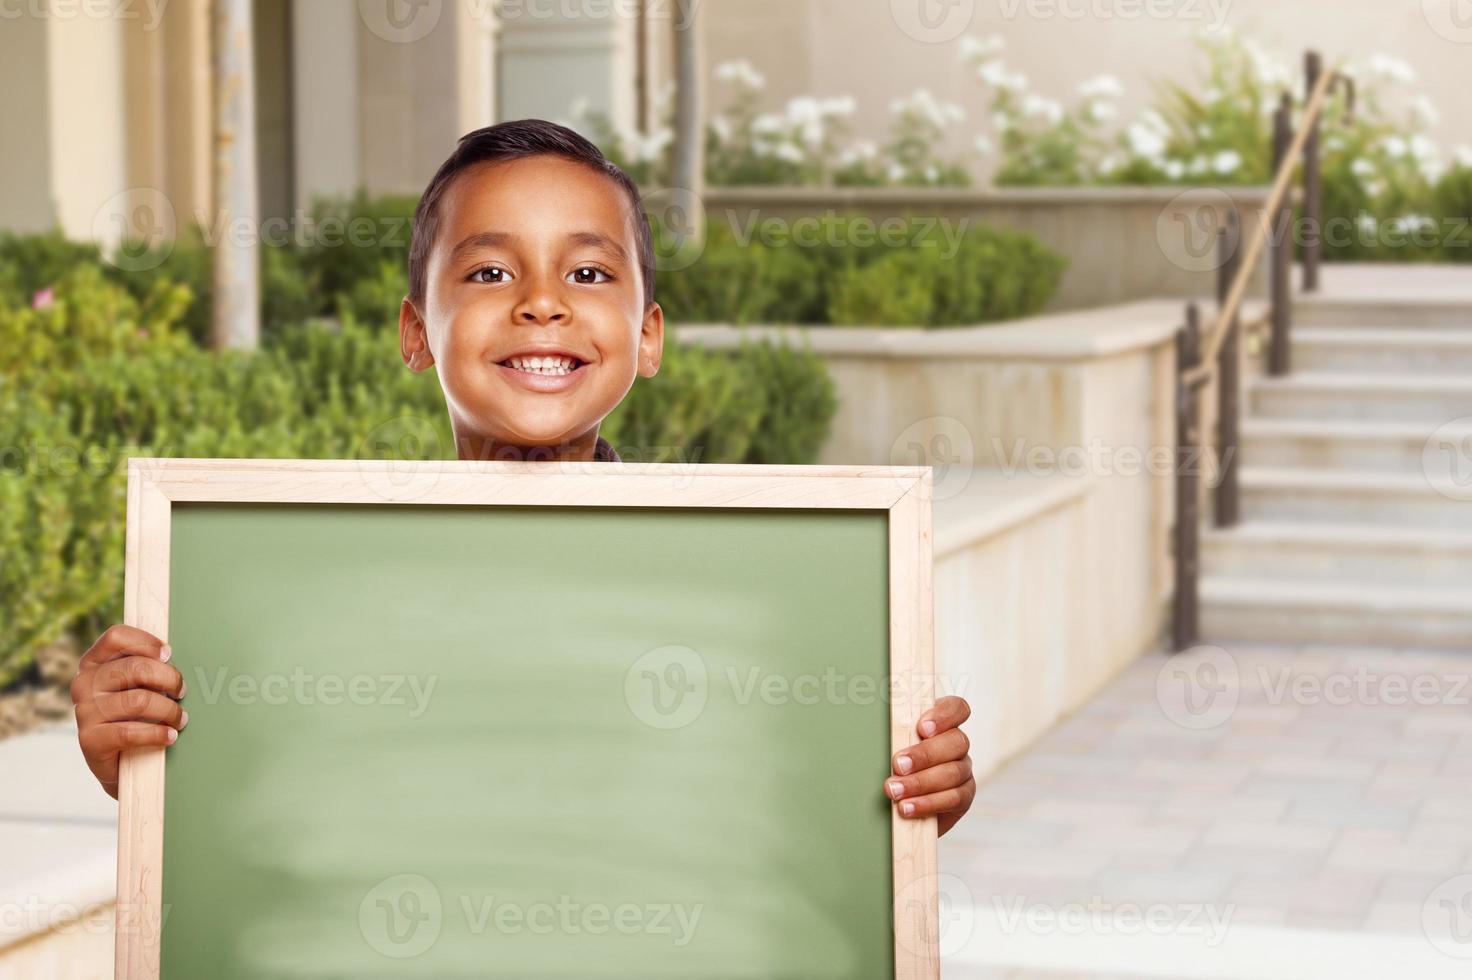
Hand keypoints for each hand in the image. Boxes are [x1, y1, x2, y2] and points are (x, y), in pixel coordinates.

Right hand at [72, 625, 186, 799]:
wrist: (122, 763)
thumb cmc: (136, 716)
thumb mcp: (138, 686)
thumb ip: (146, 667)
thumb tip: (170, 655)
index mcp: (93, 663)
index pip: (116, 637)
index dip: (146, 642)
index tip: (168, 654)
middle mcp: (84, 684)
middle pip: (136, 668)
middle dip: (169, 679)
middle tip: (182, 692)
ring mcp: (83, 712)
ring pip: (139, 701)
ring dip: (169, 710)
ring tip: (180, 718)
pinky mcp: (89, 740)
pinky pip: (130, 732)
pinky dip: (158, 734)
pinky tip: (170, 736)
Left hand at [884, 696, 974, 836]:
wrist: (904, 800)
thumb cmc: (897, 763)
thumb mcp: (893, 743)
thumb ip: (895, 733)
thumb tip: (867, 724)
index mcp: (943, 724)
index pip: (957, 708)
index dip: (944, 715)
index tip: (922, 728)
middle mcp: (957, 745)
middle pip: (957, 741)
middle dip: (925, 754)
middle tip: (898, 765)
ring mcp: (963, 770)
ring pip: (953, 772)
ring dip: (921, 783)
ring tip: (895, 791)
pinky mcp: (963, 796)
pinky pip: (954, 798)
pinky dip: (928, 803)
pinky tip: (908, 807)